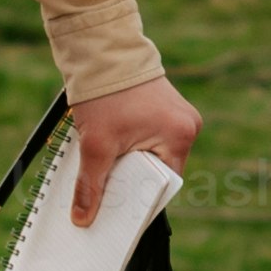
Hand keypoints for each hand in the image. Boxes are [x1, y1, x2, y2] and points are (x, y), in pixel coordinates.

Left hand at [66, 76, 203, 228]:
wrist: (101, 50)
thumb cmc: (105, 93)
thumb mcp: (96, 145)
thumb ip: (91, 186)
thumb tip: (84, 219)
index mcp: (181, 136)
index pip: (163, 186)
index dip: (139, 201)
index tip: (118, 215)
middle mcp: (187, 126)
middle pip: (157, 172)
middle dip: (131, 182)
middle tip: (105, 195)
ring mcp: (177, 115)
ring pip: (151, 156)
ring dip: (128, 164)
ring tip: (105, 167)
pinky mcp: (164, 108)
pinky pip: (149, 139)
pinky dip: (129, 147)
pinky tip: (110, 148)